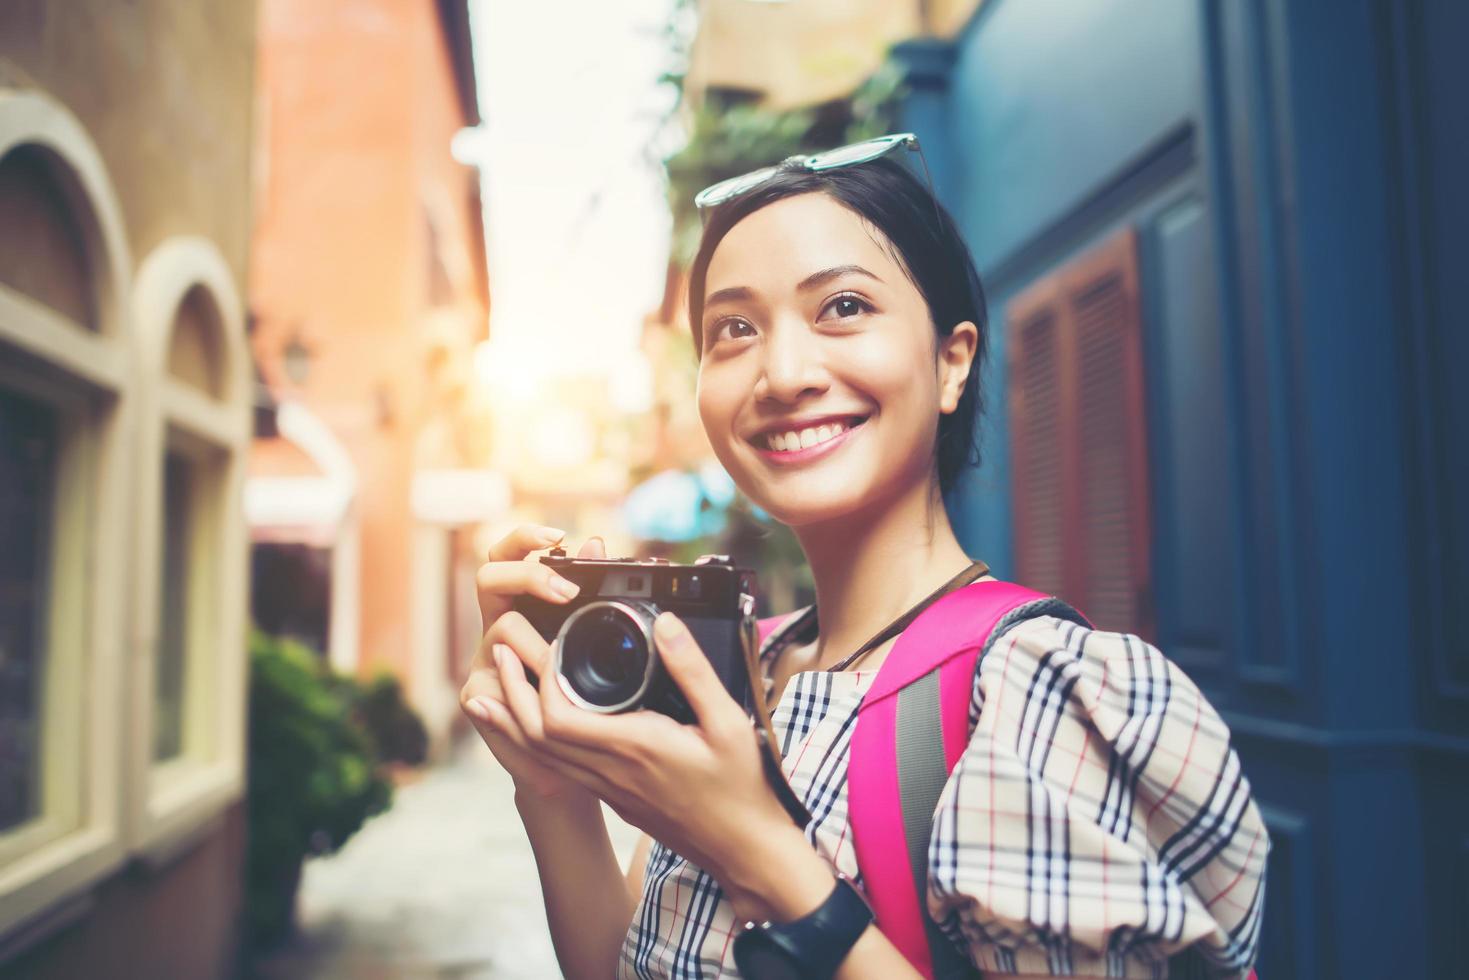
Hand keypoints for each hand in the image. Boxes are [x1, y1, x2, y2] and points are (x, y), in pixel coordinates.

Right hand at [459, 525, 603, 801]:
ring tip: (564, 665)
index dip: (525, 538)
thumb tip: (596, 542)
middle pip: (490, 576)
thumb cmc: (583, 691)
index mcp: (523, 602)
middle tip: (566, 592)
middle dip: (528, 575)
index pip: (508, 553)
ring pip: (502, 629)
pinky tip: (542, 702)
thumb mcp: (591, 639)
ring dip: (538, 647)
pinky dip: (524, 693)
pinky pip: (495, 686)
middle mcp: (497, 623)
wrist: (569, 756)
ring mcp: (485, 659)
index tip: (560, 537)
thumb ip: (590, 591)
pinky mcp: (476, 695)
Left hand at [480, 607, 804, 897]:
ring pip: (542, 757)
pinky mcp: (615, 798)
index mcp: (633, 748)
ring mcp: (609, 789)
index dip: (537, 683)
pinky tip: (536, 724)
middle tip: (501, 652)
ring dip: (514, 719)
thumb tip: (665, 624)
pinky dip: (537, 741)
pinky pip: (561, 768)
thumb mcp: (728, 721)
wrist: (742, 849)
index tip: (542, 646)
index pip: (556, 720)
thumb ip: (693, 671)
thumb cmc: (739, 787)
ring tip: (497, 684)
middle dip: (510, 692)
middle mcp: (610, 772)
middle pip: (534, 737)